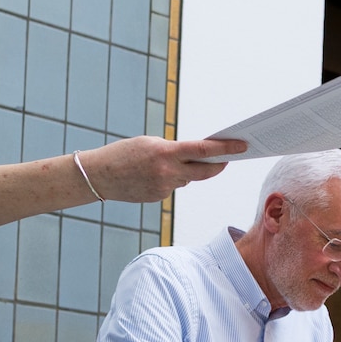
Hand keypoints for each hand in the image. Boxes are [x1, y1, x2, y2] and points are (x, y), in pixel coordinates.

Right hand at [76, 135, 244, 200]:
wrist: (98, 176)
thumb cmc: (123, 154)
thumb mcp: (149, 143)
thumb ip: (174, 150)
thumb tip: (195, 159)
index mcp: (165, 153)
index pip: (204, 151)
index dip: (226, 149)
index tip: (242, 145)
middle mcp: (168, 172)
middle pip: (205, 171)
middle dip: (218, 165)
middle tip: (228, 158)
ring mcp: (164, 188)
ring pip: (186, 178)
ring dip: (184, 170)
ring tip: (159, 164)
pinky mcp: (159, 198)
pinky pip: (173, 186)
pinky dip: (168, 179)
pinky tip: (149, 176)